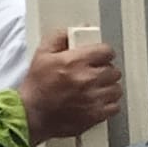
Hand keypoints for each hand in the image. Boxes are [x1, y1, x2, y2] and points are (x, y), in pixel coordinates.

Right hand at [18, 27, 124, 142]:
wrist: (32, 113)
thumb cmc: (36, 86)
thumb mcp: (41, 54)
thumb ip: (57, 38)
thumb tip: (69, 32)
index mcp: (74, 61)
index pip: (106, 51)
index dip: (103, 52)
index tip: (100, 56)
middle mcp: (87, 79)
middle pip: (113, 70)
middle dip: (105, 70)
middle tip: (95, 72)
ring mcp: (93, 98)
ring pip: (116, 88)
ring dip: (108, 87)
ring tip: (97, 87)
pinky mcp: (96, 114)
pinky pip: (115, 106)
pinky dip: (109, 104)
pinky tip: (97, 100)